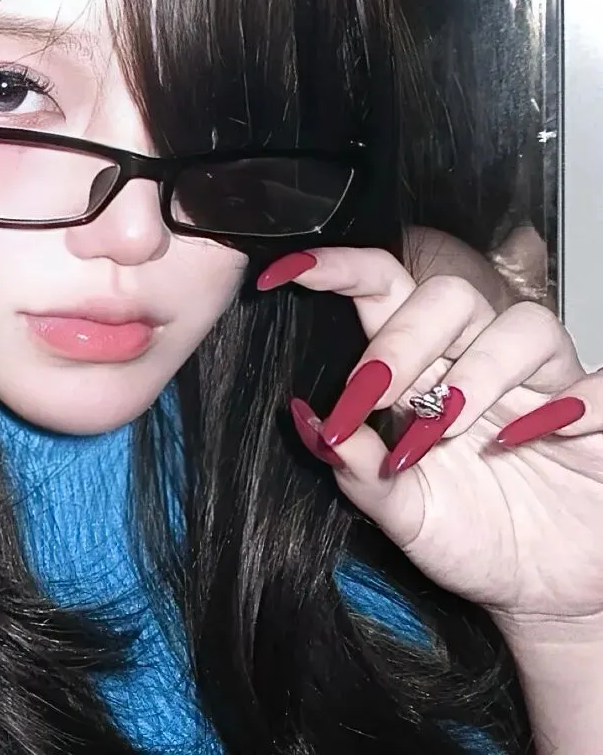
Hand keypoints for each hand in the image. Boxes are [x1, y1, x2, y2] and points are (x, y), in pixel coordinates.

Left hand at [258, 246, 602, 634]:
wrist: (546, 592)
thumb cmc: (473, 539)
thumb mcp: (404, 514)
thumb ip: (358, 472)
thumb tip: (309, 424)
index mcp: (424, 374)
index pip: (384, 293)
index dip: (341, 270)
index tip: (289, 271)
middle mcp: (482, 365)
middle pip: (448, 297)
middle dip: (405, 338)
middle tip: (377, 393)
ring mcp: (546, 386)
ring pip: (523, 326)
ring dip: (478, 372)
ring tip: (452, 429)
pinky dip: (575, 403)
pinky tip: (542, 436)